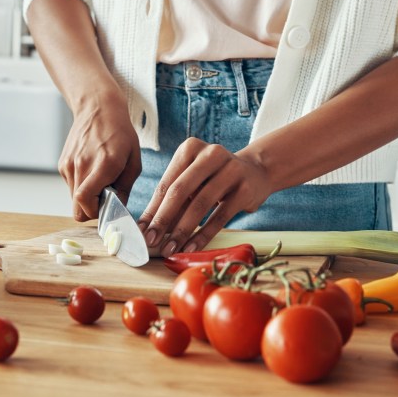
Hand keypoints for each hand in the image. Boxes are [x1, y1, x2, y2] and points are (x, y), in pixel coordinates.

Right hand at [59, 92, 140, 220]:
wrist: (98, 108)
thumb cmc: (120, 133)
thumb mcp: (134, 161)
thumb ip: (125, 188)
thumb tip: (117, 209)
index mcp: (103, 164)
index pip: (85, 201)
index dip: (96, 212)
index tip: (108, 207)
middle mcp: (82, 165)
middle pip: (77, 208)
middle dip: (91, 209)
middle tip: (105, 198)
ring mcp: (69, 164)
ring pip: (73, 199)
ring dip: (86, 197)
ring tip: (100, 179)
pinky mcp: (62, 164)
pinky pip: (71, 186)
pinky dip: (81, 185)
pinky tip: (91, 170)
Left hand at [137, 137, 271, 256]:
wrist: (256, 171)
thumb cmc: (215, 178)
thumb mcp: (194, 179)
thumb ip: (174, 199)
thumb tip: (149, 227)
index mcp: (190, 148)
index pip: (167, 183)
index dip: (152, 208)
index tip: (141, 230)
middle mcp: (210, 154)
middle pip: (180, 191)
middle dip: (163, 219)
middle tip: (151, 240)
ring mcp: (230, 169)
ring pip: (200, 204)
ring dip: (182, 230)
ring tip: (170, 248)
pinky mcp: (244, 188)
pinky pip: (220, 216)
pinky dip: (203, 234)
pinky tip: (191, 247)